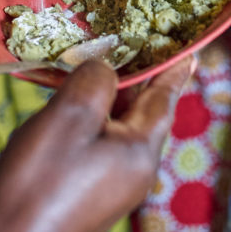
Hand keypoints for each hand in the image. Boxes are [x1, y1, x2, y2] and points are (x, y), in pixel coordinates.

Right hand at [0, 58, 192, 231]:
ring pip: (117, 123)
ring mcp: (113, 181)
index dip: (174, 69)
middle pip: (142, 109)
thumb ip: (97, 79)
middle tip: (134, 43)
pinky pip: (99, 138)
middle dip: (136, 75)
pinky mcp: (90, 188)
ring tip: (99, 65)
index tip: (190, 52)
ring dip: (108, 93)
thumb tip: (105, 68)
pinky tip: (71, 102)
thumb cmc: (41, 180)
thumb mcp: (72, 115)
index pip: (165, 98)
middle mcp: (134, 167)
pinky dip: (92, 114)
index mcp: (140, 150)